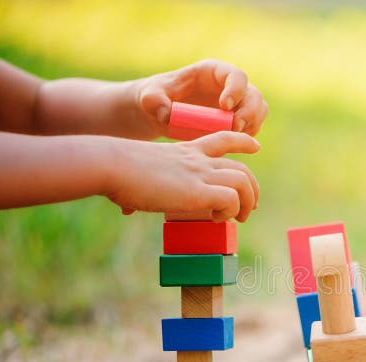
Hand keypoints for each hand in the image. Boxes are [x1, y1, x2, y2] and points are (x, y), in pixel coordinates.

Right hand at [105, 132, 259, 221]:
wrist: (110, 164)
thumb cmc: (115, 169)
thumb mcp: (141, 171)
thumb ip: (144, 184)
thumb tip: (126, 207)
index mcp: (186, 151)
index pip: (223, 139)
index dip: (243, 142)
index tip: (255, 147)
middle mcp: (198, 160)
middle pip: (242, 168)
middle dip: (252, 188)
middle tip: (249, 207)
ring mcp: (200, 174)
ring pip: (243, 183)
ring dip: (246, 203)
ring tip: (237, 218)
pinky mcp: (198, 191)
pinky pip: (231, 199)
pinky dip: (230, 211)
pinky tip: (216, 218)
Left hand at [134, 59, 268, 137]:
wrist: (159, 112)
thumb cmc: (155, 98)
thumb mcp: (149, 97)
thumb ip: (153, 101)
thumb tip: (165, 113)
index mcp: (212, 72)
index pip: (236, 75)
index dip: (236, 90)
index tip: (225, 106)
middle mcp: (229, 86)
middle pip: (254, 94)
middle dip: (250, 111)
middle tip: (234, 127)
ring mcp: (236, 103)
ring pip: (259, 110)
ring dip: (252, 124)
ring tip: (234, 135)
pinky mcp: (236, 119)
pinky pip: (253, 126)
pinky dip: (248, 135)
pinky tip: (234, 142)